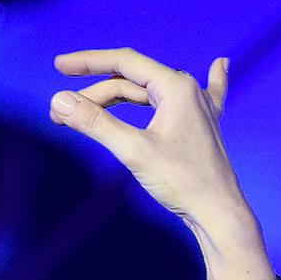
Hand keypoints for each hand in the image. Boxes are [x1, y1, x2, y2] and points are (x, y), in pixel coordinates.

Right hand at [47, 49, 253, 237]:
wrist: (221, 216)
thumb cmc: (184, 183)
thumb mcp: (134, 151)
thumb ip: (95, 123)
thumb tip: (58, 101)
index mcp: (177, 88)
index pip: (124, 63)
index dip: (88, 62)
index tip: (59, 67)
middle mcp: (190, 92)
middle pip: (131, 82)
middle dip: (94, 95)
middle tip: (62, 116)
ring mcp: (200, 110)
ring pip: (147, 94)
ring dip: (115, 101)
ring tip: (82, 112)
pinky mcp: (203, 128)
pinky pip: (205, 95)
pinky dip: (209, 79)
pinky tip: (222, 63)